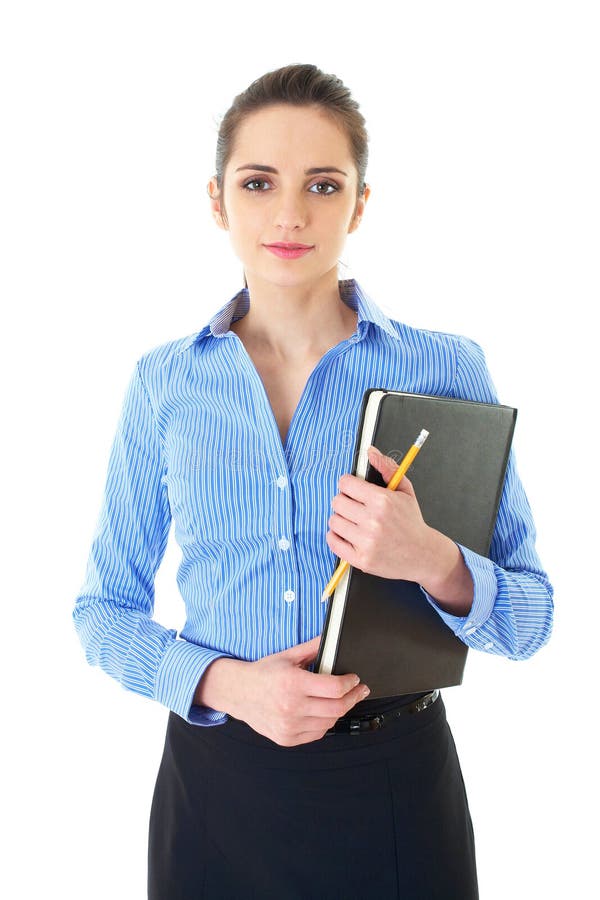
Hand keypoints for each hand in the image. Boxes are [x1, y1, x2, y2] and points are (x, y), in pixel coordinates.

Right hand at [196, 636, 370, 746]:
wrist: (238, 693)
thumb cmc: (263, 674)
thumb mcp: (288, 655)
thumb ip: (313, 648)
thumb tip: (332, 637)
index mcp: (293, 683)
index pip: (335, 688)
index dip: (351, 683)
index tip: (355, 679)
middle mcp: (291, 707)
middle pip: (337, 708)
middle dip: (354, 698)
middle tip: (359, 691)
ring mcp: (289, 726)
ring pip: (329, 722)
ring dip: (340, 710)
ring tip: (343, 700)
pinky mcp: (287, 738)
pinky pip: (317, 733)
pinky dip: (325, 722)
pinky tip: (325, 712)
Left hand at [325, 445, 473, 612]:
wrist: (422, 555)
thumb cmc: (411, 522)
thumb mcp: (405, 491)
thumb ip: (387, 468)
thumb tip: (370, 452)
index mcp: (383, 501)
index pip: (346, 484)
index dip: (349, 485)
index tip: (353, 490)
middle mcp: (373, 521)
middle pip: (337, 502)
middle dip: (345, 502)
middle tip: (355, 507)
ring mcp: (366, 542)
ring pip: (333, 521)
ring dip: (341, 520)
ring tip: (355, 522)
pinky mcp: (361, 559)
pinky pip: (333, 542)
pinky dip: (336, 537)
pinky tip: (349, 535)